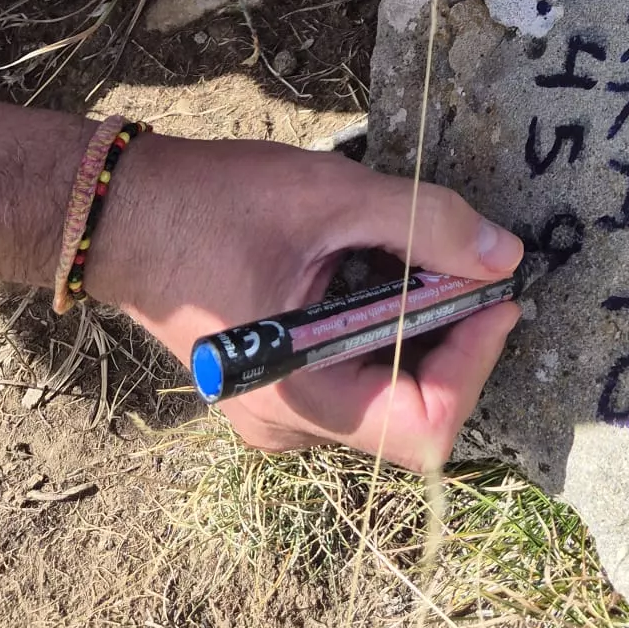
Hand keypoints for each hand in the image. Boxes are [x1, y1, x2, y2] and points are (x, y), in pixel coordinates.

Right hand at [88, 135, 521, 464]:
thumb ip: (428, 224)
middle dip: (455, 339)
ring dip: (421, 331)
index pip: (426, 430)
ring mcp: (279, 412)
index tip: (494, 292)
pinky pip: (355, 377)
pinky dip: (384, 330)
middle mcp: (290, 426)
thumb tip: (505, 256)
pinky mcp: (276, 387)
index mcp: (299, 397)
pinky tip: (374, 271)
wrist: (122, 209)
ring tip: (416, 258)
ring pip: (388, 395)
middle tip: (467, 263)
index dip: (475, 364)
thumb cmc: (215, 204)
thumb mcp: (333, 197)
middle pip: (414, 414)